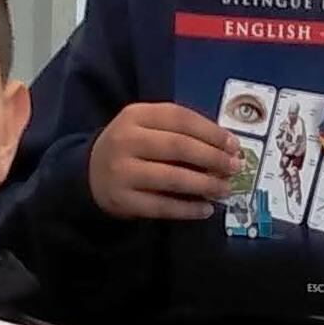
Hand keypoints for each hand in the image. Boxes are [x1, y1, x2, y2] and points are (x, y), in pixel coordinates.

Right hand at [89, 102, 242, 220]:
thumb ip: (180, 131)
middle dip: (212, 158)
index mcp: (136, 115)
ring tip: (225, 189)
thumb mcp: (147, 127)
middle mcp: (127, 140)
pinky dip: (187, 209)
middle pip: (178, 146)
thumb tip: (226, 148)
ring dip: (205, 185)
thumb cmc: (131, 148)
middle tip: (234, 168)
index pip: (180, 118)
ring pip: (172, 177)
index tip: (234, 145)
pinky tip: (205, 209)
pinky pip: (162, 206)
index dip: (211, 132)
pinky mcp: (122, 200)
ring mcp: (123, 171)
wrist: (89, 173)